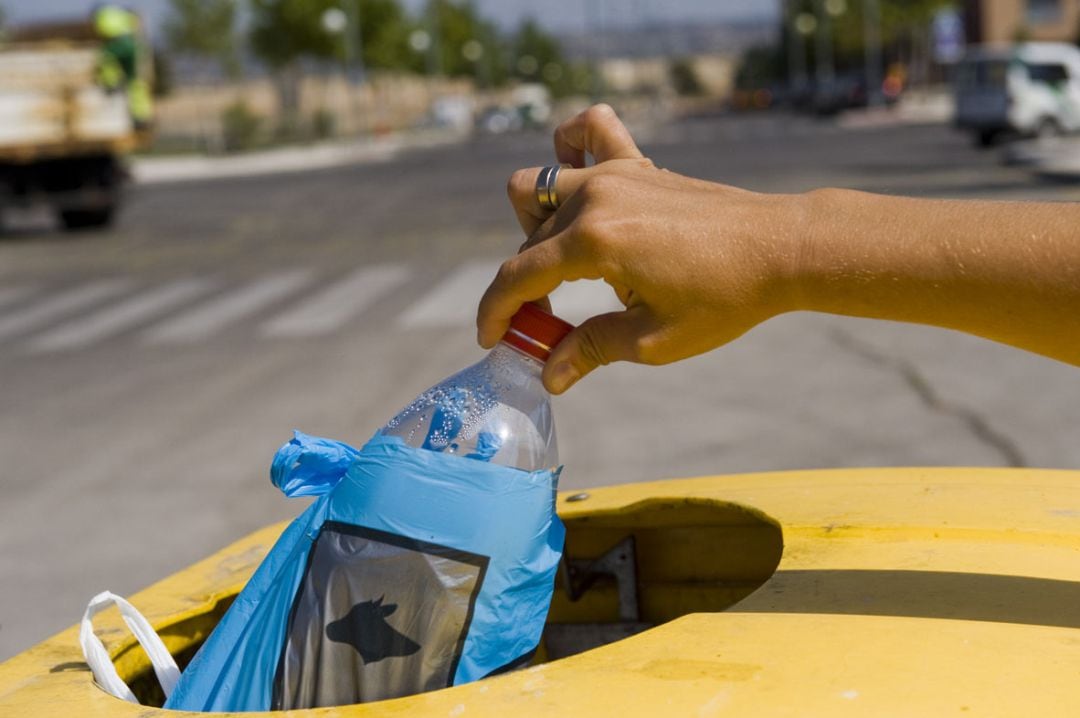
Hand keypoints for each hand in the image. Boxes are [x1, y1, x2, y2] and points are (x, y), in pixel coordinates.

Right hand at [478, 104, 803, 393]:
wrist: (782, 249)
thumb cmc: (725, 298)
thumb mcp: (654, 339)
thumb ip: (591, 349)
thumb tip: (549, 374)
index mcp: (594, 243)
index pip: (519, 276)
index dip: (496, 312)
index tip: (492, 339)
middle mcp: (596, 198)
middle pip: (529, 240)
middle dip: (526, 286)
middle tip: (551, 323)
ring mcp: (617, 173)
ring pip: (541, 188)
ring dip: (537, 227)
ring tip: (568, 264)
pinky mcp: (640, 164)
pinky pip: (589, 131)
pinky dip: (570, 147)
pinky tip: (577, 177)